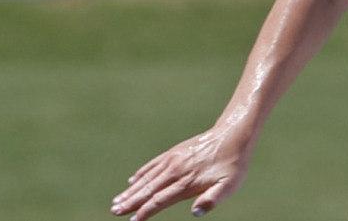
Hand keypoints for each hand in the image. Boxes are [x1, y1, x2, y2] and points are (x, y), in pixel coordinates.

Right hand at [111, 128, 251, 219]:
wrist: (233, 135)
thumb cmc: (233, 164)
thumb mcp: (229, 186)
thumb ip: (212, 199)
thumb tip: (196, 212)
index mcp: (187, 183)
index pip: (160, 200)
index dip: (145, 211)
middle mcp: (175, 171)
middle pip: (148, 190)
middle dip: (130, 202)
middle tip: (114, 211)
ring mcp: (173, 160)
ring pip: (147, 178)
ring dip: (131, 190)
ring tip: (117, 200)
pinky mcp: (174, 152)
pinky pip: (153, 164)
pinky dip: (141, 173)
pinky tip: (132, 180)